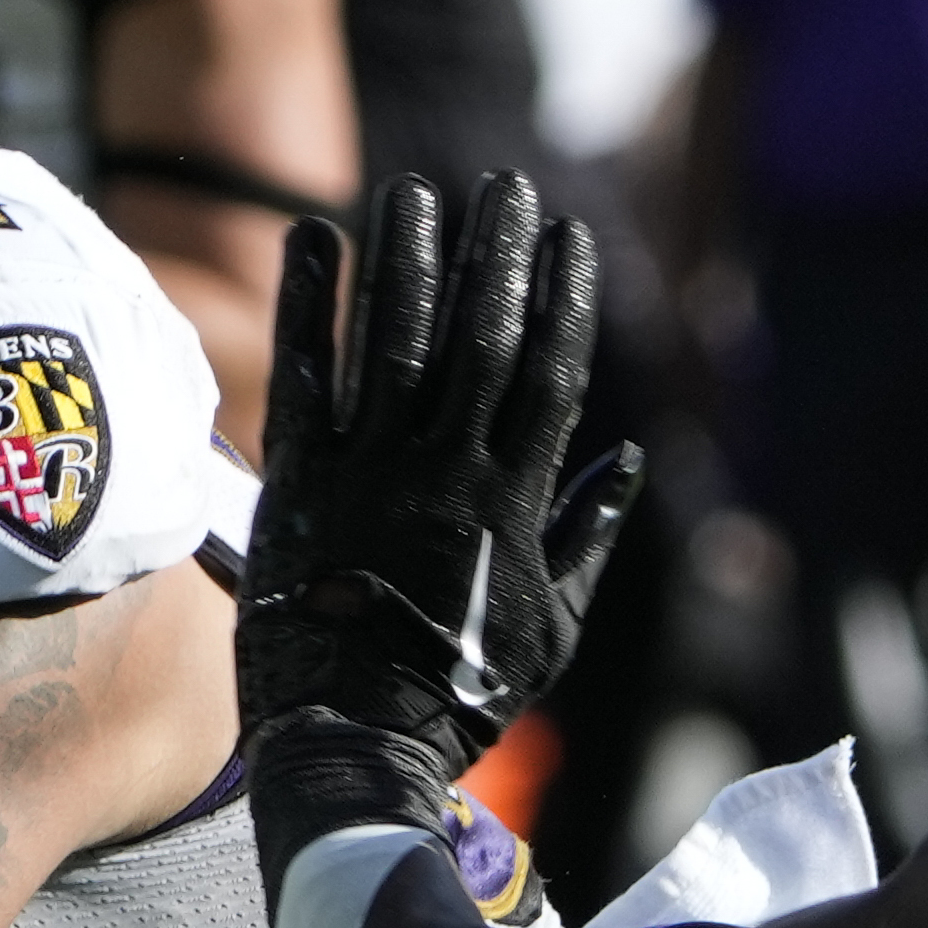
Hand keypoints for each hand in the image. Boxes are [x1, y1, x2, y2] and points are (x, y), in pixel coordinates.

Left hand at [239, 169, 634, 791]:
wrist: (352, 743)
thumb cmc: (456, 695)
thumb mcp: (551, 628)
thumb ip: (590, 536)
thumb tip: (629, 458)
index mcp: (513, 502)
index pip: (550, 372)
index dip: (562, 295)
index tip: (570, 232)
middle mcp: (446, 473)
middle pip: (480, 335)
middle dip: (495, 251)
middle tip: (501, 184)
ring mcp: (369, 473)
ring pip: (396, 340)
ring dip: (407, 256)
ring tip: (415, 189)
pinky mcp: (298, 484)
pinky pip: (304, 376)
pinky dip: (307, 305)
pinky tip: (313, 237)